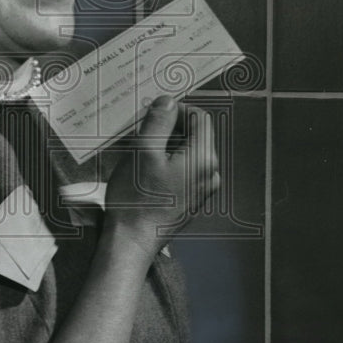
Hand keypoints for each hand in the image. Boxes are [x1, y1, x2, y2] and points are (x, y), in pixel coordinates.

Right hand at [103, 95, 219, 259]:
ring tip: (139, 151)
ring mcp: (203, 187)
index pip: (199, 117)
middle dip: (169, 127)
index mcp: (203, 158)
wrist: (132, 241)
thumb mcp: (143, 152)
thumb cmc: (136, 199)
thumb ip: (159, 122)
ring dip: (165, 144)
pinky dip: (167, 160)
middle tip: (141, 132)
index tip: (151, 113)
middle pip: (195, 134)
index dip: (175, 109)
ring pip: (188, 151)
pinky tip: (146, 168)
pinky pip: (184, 168)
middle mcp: (210, 172)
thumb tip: (168, 101)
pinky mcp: (192, 197)